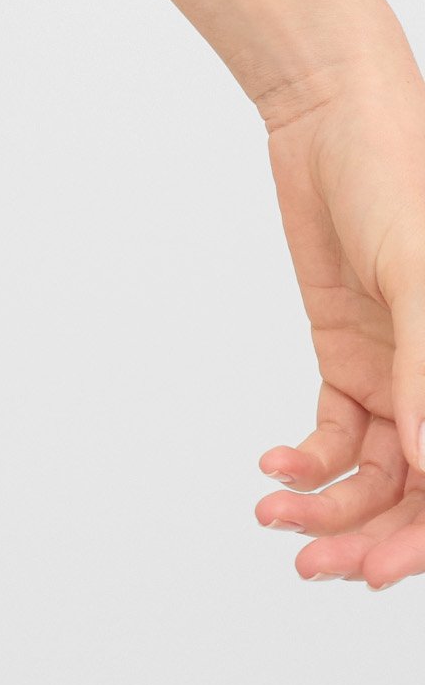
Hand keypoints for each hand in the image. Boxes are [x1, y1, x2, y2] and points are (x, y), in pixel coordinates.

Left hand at [252, 53, 424, 585]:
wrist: (332, 114)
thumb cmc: (396, 174)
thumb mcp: (415, 270)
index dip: (424, 536)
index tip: (377, 570)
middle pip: (419, 492)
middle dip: (369, 535)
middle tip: (314, 564)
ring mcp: (398, 373)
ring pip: (373, 473)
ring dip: (329, 507)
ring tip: (275, 519)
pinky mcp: (348, 354)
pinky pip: (335, 432)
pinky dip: (306, 460)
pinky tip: (274, 467)